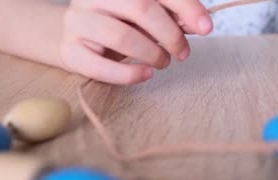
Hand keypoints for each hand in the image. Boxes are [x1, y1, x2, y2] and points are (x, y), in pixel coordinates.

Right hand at [60, 0, 212, 84]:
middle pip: (141, 8)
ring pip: (122, 36)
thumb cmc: (118, 24)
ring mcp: (78, 21)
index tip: (206, 27)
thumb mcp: (145, 15)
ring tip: (163, 62)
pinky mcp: (70, 51)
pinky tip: (146, 74)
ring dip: (152, 53)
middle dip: (170, 34)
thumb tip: (200, 23)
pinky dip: (130, 74)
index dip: (186, 7)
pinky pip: (101, 66)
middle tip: (183, 53)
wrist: (72, 36)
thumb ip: (170, 15)